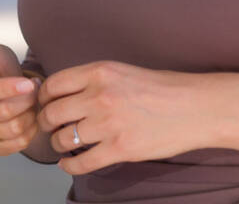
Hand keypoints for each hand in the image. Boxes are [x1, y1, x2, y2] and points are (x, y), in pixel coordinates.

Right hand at [0, 23, 41, 155]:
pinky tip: (29, 115)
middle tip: (34, 85)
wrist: (7, 91)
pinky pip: (16, 145)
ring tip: (31, 99)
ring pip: (12, 129)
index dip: (6, 89)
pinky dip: (29, 130)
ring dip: (29, 113)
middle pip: (0, 113)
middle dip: (25, 99)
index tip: (29, 82)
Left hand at [37, 60, 201, 174]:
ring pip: (62, 139)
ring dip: (57, 144)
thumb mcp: (123, 71)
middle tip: (48, 127)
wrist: (195, 107)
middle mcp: (100, 95)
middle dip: (45, 122)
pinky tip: (68, 163)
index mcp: (100, 71)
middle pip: (52, 113)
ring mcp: (109, 124)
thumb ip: (94, 80)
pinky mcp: (119, 149)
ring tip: (61, 145)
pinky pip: (81, 162)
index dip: (43, 97)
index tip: (43, 104)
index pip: (54, 84)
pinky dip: (69, 166)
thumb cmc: (163, 88)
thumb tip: (65, 94)